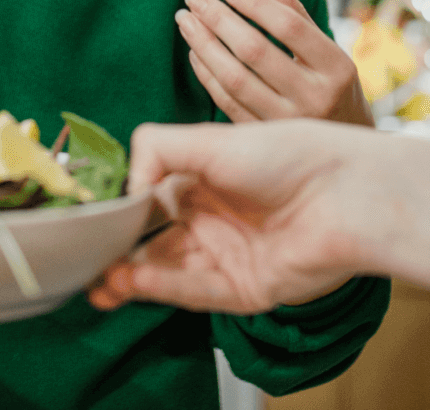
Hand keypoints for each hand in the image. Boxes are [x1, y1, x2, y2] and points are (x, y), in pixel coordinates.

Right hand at [90, 120, 383, 313]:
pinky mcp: (245, 289)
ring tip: (100, 278)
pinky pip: (195, 291)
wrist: (346, 195)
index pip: (148, 200)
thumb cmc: (287, 155)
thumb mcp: (210, 138)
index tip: (88, 220)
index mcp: (203, 180)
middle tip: (83, 260)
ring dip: (131, 276)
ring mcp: (228, 256)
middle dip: (117, 252)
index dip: (119, 212)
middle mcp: (213, 219)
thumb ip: (156, 149)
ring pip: (166, 270)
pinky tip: (132, 281)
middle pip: (152, 242)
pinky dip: (161, 287)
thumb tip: (125, 184)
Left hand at [180, 0, 370, 126]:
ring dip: (204, 45)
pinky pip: (226, 103)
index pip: (288, 25)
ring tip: (185, 20)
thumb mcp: (327, 51)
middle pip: (255, 51)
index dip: (253, 2)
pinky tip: (194, 51)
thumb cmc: (331, 87)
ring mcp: (287, 124)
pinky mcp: (264, 139)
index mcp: (336, 67)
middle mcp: (314, 97)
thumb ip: (296, 14)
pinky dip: (206, 75)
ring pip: (235, 79)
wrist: (342, 149)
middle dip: (218, 19)